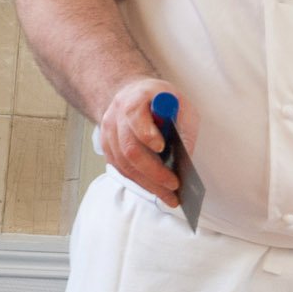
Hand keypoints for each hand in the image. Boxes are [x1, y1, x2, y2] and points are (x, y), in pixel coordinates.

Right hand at [99, 77, 197, 206]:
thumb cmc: (160, 100)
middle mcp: (117, 115)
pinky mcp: (107, 147)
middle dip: (153, 171)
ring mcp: (108, 132)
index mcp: (137, 97)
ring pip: (124, 164)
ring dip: (148, 183)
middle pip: (130, 148)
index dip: (148, 134)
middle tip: (173, 185)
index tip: (162, 148)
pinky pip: (121, 169)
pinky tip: (155, 190)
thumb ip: (183, 127)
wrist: (133, 94)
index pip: (135, 116)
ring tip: (169, 196)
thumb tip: (185, 161)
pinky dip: (139, 182)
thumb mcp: (180, 104)